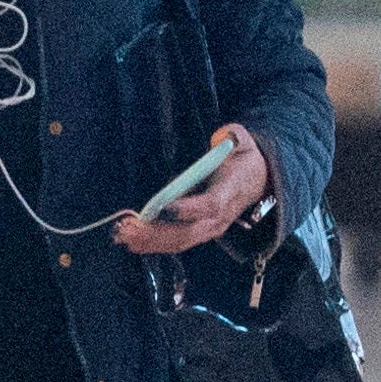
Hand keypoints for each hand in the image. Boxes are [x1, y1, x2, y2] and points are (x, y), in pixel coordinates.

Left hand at [112, 121, 271, 257]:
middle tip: (129, 229)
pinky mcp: (201, 234)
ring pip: (180, 242)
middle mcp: (221, 217)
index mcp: (231, 192)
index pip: (210, 205)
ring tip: (123, 237)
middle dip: (156, 232)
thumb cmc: (242, 160)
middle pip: (188, 232)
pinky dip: (155, 245)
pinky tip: (134, 243)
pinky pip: (178, 244)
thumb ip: (234, 137)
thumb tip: (224, 136)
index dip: (188, 208)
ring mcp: (211, 229)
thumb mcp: (243, 143)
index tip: (163, 208)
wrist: (257, 180)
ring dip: (150, 241)